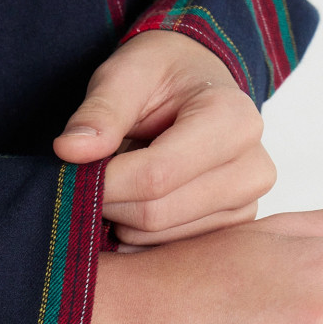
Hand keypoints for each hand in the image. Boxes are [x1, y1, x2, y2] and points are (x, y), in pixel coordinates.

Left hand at [53, 31, 274, 246]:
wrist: (197, 87)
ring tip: (120, 181)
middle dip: (110, 202)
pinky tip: (135, 203)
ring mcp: (247, 205)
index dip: (105, 182)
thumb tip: (69, 151)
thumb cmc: (162, 76)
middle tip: (89, 179)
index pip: (156, 175)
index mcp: (234, 120)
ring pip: (159, 238)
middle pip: (156, 213)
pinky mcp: (234, 230)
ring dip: (122, 219)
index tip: (73, 173)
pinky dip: (138, 234)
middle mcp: (253, 168)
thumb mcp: (126, 73)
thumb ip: (100, 111)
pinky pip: (170, 250)